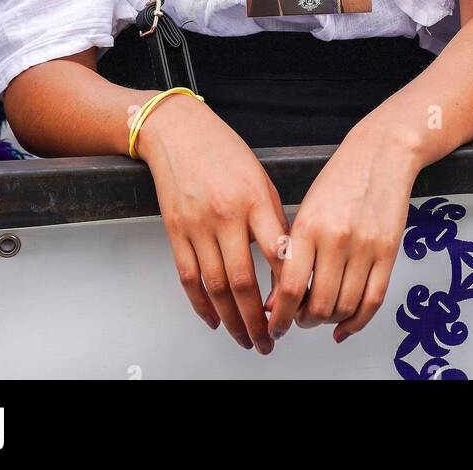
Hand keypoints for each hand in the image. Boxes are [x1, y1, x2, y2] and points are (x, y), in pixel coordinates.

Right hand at [135, 95, 288, 354]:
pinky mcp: (176, 231)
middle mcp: (226, 215)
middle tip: (269, 341)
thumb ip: (272, 218)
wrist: (177, 131)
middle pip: (244, 281)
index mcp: (254, 199)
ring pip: (216, 287)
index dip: (288, 289)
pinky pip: (189, 278)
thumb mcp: (260, 177)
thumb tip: (285, 261)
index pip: (278, 254)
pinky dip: (201, 305)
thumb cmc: (222, 150)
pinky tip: (213, 319)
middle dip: (259, 320)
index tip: (296, 309)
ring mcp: (198, 225)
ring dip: (233, 321)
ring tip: (246, 338)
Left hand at [267, 118, 414, 342]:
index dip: (280, 317)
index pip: (290, 288)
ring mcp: (365, 247)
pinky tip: (345, 326)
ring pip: (345, 307)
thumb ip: (290, 254)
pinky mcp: (389, 253)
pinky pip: (373, 301)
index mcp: (308, 226)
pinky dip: (357, 323)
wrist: (382, 153)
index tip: (274, 326)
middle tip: (299, 321)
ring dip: (329, 322)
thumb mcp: (305, 211)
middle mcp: (336, 239)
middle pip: (319, 305)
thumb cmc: (339, 179)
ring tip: (321, 317)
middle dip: (304, 322)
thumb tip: (275, 301)